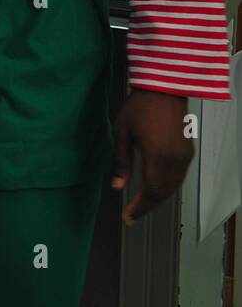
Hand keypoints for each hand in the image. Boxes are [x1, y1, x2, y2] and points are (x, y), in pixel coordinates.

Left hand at [111, 90, 194, 223]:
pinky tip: (155, 189)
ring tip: (141, 205)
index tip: (127, 217)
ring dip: (158, 198)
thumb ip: (121, 162)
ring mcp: (184, 156)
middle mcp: (175, 160)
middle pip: (164, 193)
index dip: (140, 207)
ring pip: (173, 187)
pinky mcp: (188, 152)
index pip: (151, 191)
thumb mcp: (122, 133)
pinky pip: (179, 177)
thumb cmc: (139, 107)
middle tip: (132, 215)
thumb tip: (117, 186)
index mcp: (157, 156)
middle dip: (148, 206)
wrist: (164, 89)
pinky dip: (167, 188)